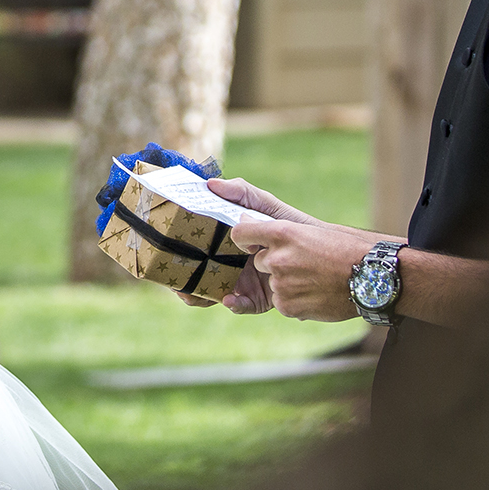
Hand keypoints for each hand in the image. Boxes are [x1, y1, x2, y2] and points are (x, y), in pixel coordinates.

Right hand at [167, 178, 315, 312]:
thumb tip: (210, 184)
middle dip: (180, 279)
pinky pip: (240, 304)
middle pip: (196, 273)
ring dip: (198, 296)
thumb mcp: (266, 205)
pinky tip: (230, 299)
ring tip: (190, 294)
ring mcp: (241, 282)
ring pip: (211, 292)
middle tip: (172, 280)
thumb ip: (242, 193)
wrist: (324, 252)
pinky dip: (233, 304)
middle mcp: (228, 263)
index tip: (164, 251)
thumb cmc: (292, 224)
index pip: (195, 247)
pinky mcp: (258, 299)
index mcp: (225, 242)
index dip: (178, 251)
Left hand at [224, 218, 384, 321]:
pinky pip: (281, 302)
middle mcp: (278, 258)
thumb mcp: (310, 230)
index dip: (245, 239)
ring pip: (272, 282)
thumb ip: (276, 231)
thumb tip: (245, 224)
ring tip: (317, 278)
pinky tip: (317, 293)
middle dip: (275, 263)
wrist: (373, 278)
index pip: (240, 233)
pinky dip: (295, 300)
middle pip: (260, 261)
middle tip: (305, 263)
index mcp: (283, 233)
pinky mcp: (287, 306)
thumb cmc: (346, 249)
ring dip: (287, 282)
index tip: (252, 243)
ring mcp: (281, 284)